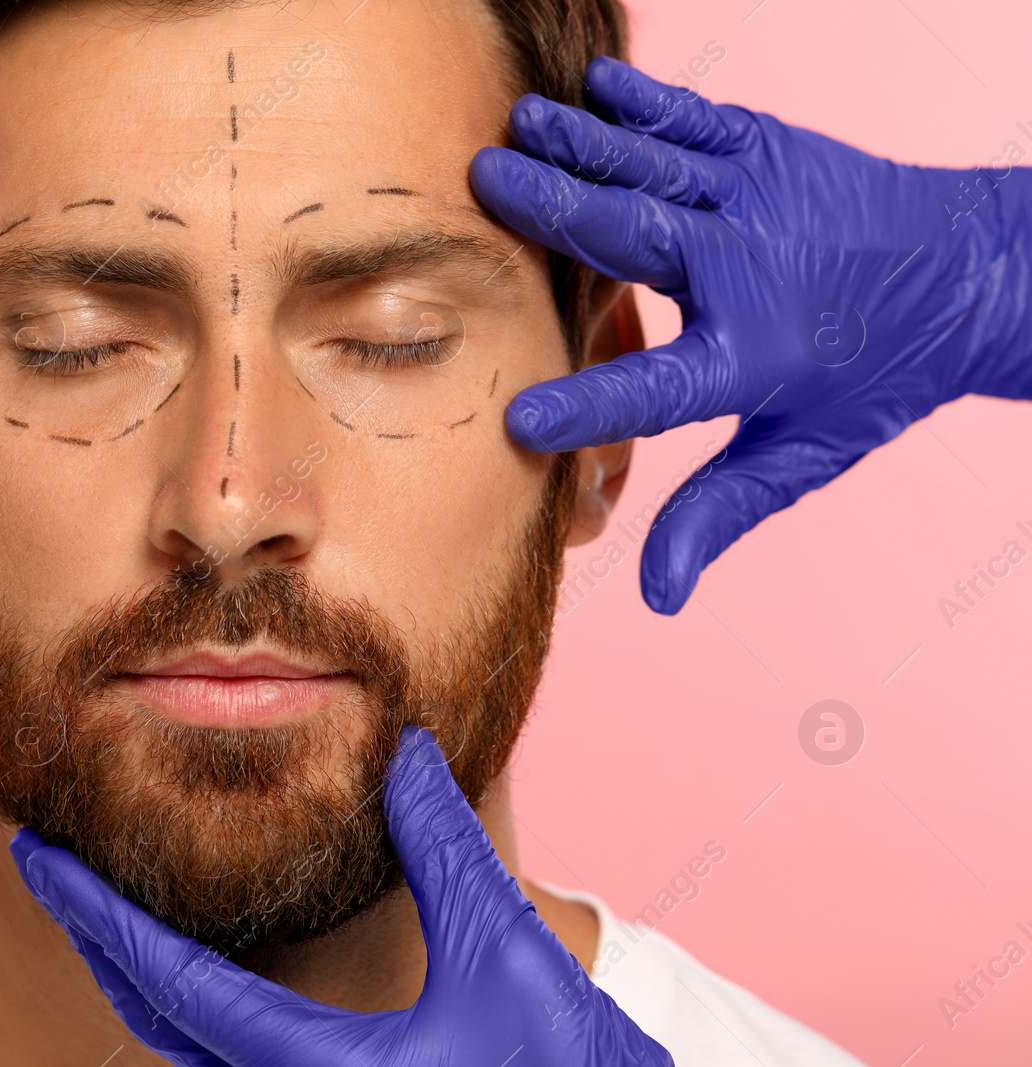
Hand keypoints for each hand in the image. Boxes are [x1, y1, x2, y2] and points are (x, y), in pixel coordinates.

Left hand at [11, 725, 671, 1066]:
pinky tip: (211, 977)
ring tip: (120, 911)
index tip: (43, 856)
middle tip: (60, 869)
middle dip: (104, 942)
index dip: (101, 911)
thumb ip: (447, 853)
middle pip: (161, 1025)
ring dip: (147, 980)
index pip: (175, 982)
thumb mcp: (508, 958)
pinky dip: (198, 1016)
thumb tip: (406, 750)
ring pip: (190, 1057)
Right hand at [470, 57, 1031, 613]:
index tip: (519, 423)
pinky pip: (696, 123)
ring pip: (656, 168)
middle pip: (636, 236)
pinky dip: (643, 104)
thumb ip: (718, 516)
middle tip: (479, 184)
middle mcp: (753, 268)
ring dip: (582, 145)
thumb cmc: (874, 375)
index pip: (658, 389)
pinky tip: (594, 86)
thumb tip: (656, 597)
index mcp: (754, 356)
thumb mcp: (801, 456)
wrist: (974, 273)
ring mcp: (762, 197)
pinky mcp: (770, 151)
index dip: (589, 408)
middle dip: (554, 209)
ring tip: (514, 126)